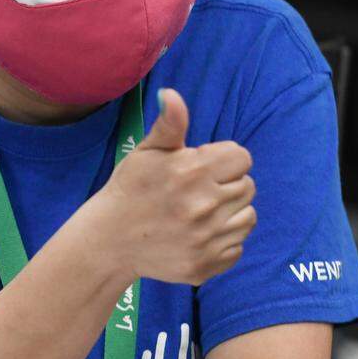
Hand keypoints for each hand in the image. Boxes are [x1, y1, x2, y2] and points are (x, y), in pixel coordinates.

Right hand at [80, 88, 256, 285]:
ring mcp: (207, 239)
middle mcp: (204, 205)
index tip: (202, 167)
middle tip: (197, 191)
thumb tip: (171, 94)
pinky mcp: (206, 264)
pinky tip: (198, 235)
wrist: (109, 240)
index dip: (223, 159)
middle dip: (227, 184)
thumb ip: (169, 124)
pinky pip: (237, 246)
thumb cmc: (130, 189)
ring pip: (248, 217)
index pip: (241, 157)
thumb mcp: (147, 151)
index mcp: (192, 171)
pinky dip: (223, 241)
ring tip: (201, 212)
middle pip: (248, 186)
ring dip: (230, 213)